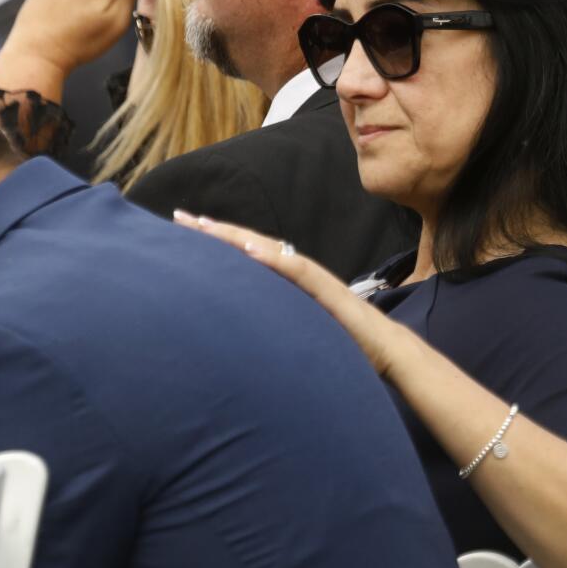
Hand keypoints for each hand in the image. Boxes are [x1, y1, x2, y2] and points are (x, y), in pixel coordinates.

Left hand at [175, 212, 411, 380]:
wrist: (386, 350)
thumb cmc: (342, 343)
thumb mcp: (295, 329)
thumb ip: (273, 320)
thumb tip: (237, 327)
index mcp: (287, 281)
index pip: (247, 255)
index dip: (217, 242)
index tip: (184, 231)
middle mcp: (298, 272)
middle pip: (252, 244)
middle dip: (216, 231)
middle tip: (180, 217)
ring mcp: (313, 279)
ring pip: (270, 250)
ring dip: (237, 237)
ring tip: (205, 227)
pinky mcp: (328, 292)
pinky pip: (298, 272)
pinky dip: (274, 260)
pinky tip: (251, 251)